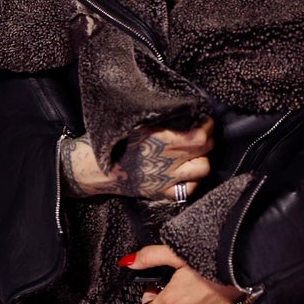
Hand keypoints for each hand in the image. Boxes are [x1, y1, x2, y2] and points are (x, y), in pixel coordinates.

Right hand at [61, 119, 213, 201]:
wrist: (96, 167)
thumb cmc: (114, 140)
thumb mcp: (138, 121)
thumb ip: (163, 119)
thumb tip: (186, 110)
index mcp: (163, 140)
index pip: (200, 134)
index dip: (206, 125)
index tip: (203, 119)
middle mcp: (169, 160)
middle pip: (205, 149)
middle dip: (207, 138)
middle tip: (201, 132)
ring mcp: (167, 179)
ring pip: (203, 169)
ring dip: (203, 158)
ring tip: (196, 152)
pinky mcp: (161, 193)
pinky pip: (189, 189)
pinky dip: (193, 180)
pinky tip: (187, 171)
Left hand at [118, 244, 242, 303]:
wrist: (245, 272)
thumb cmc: (214, 264)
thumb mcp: (178, 253)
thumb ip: (151, 257)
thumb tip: (129, 261)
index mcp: (171, 302)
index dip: (150, 295)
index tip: (159, 284)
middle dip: (166, 300)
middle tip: (177, 283)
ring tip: (195, 287)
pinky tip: (207, 295)